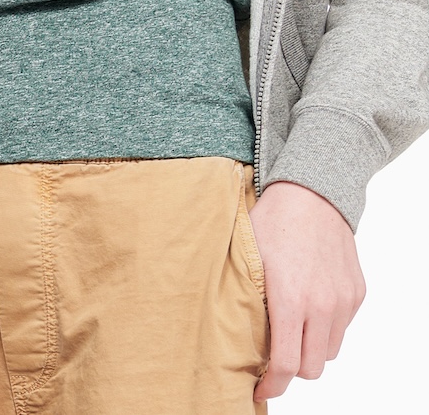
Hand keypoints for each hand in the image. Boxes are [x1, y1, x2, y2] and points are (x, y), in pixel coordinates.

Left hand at [250, 180, 364, 399]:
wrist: (310, 195)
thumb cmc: (269, 223)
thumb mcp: (245, 261)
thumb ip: (246, 301)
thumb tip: (231, 336)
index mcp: (290, 301)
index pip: (286, 364)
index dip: (272, 385)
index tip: (259, 390)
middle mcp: (322, 306)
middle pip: (312, 367)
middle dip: (291, 370)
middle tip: (271, 361)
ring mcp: (343, 301)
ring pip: (330, 350)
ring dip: (310, 349)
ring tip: (288, 332)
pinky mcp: (356, 294)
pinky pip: (342, 327)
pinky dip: (325, 328)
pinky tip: (306, 310)